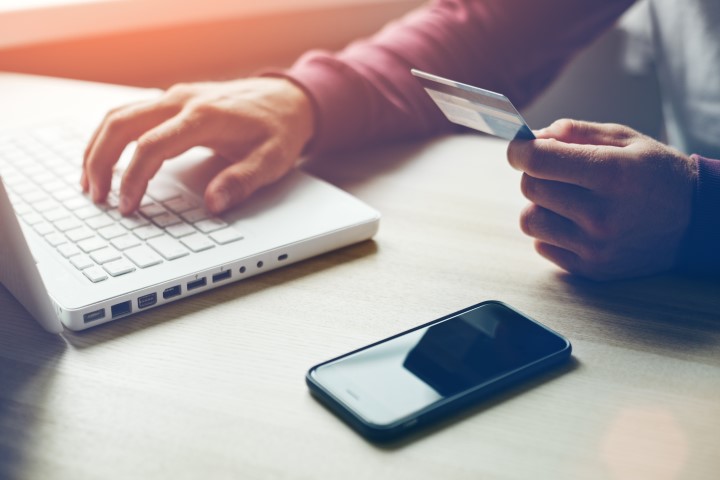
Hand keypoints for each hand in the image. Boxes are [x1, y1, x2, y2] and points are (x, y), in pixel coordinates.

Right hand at [81, 77, 313, 214]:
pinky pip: (130, 114)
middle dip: (101, 161)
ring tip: (91, 182)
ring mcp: (175, 97)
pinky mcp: (174, 100)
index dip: (133, 178)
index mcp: (204, 117)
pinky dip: (111, 136)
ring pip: (119, 115)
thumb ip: (242, 182)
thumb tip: (214, 205)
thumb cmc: (279, 129)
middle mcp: (182, 100)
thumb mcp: (272, 160)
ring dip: (98, 147)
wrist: (287, 98)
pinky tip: (107, 159)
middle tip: (96, 197)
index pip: (151, 146)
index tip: (127, 206)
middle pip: (121, 124)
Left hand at [507, 119, 697, 280]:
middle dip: (535, 174)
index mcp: (610, 173)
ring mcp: (595, 246)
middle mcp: (601, 213)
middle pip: (530, 188)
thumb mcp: (625, 139)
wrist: (694, 222)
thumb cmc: (656, 174)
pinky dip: (550, 232)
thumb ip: (575, 132)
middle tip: (554, 171)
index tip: (519, 148)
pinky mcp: (591, 269)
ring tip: (565, 199)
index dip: (519, 150)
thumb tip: (533, 137)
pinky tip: (574, 222)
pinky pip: (542, 246)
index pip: (538, 160)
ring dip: (540, 205)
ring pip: (530, 220)